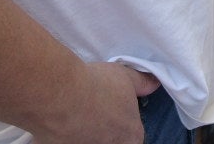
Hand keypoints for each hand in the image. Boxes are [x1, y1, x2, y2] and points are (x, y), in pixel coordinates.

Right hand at [34, 61, 157, 143]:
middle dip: (105, 132)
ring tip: (78, 117)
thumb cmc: (96, 85)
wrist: (59, 93)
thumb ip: (143, 83)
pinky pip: (69, 141)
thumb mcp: (127, 77)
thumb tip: (154, 83)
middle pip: (113, 142)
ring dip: (85, 135)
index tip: (115, 115)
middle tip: (95, 116)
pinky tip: (62, 122)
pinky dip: (66, 135)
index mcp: (131, 135)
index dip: (125, 125)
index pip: (134, 137)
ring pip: (89, 142)